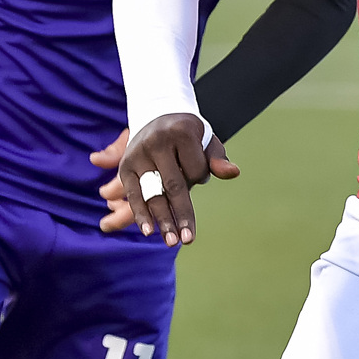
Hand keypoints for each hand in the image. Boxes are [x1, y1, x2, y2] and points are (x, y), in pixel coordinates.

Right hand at [104, 114, 233, 246]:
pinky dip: (140, 213)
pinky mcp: (125, 166)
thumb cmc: (187, 135)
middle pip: (172, 185)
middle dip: (181, 214)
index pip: (195, 168)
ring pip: (152, 193)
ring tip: (172, 241)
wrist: (156, 117)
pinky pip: (133, 194)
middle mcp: (156, 142)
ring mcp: (138, 154)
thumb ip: (217, 158)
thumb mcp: (206, 140)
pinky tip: (149, 231)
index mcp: (180, 131)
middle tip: (187, 240)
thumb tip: (233, 172)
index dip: (200, 177)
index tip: (199, 174)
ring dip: (162, 219)